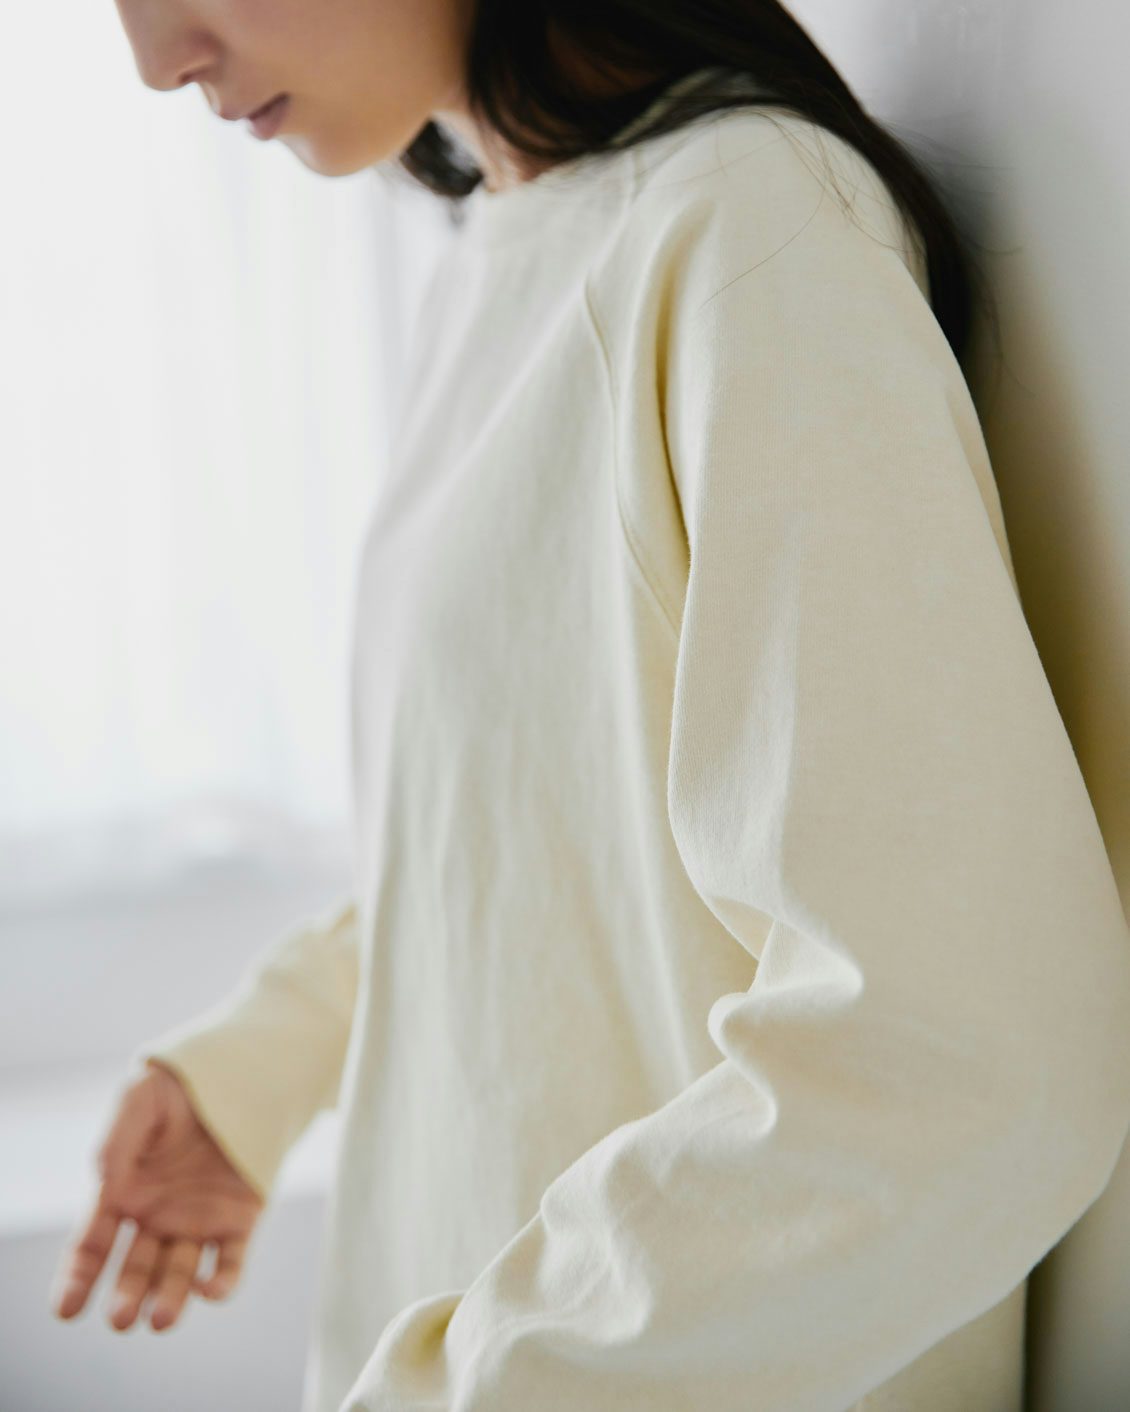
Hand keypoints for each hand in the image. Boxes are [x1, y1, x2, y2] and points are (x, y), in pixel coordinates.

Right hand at [50, 1057, 264, 1332]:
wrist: (238, 1073)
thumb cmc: (178, 1087)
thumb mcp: (140, 1101)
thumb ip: (117, 1140)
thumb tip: (104, 1182)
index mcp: (124, 1193)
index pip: (93, 1245)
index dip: (76, 1279)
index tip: (65, 1310)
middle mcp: (157, 1216)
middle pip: (135, 1269)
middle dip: (126, 1297)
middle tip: (121, 1319)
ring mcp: (197, 1221)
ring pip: (179, 1274)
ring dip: (170, 1299)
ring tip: (160, 1319)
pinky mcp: (239, 1220)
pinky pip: (230, 1261)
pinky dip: (222, 1283)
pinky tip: (209, 1290)